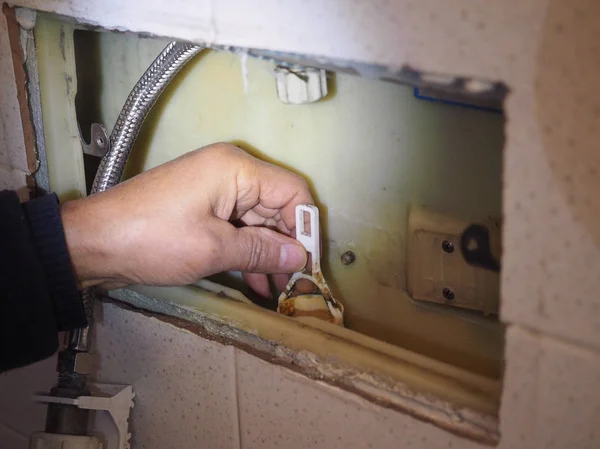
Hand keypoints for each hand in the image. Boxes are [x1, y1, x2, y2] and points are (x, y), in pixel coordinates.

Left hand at [61, 143, 311, 296]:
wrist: (93, 242)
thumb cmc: (155, 239)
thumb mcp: (213, 249)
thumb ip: (261, 251)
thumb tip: (300, 257)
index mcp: (237, 169)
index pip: (292, 191)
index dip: (305, 226)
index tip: (310, 263)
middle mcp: (230, 172)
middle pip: (276, 206)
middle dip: (286, 244)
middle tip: (297, 283)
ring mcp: (215, 190)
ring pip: (257, 220)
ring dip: (267, 253)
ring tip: (278, 291)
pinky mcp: (202, 208)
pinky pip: (236, 227)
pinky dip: (246, 252)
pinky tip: (257, 282)